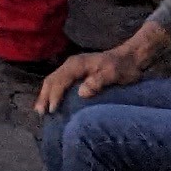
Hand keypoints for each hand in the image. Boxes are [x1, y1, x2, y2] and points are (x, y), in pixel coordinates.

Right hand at [39, 29, 163, 112]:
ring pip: (53, 80)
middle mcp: (70, 64)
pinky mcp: (76, 72)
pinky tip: (52, 100)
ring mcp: (72, 67)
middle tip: (40, 112)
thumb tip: (81, 93)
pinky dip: (52, 91)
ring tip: (41, 109)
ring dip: (46, 94)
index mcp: (76, 64)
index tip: (52, 110)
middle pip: (51, 80)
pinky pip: (59, 81)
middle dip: (44, 96)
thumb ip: (98, 82)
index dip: (54, 96)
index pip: (60, 81)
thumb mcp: (113, 74)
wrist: (131, 58)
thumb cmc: (123, 67)